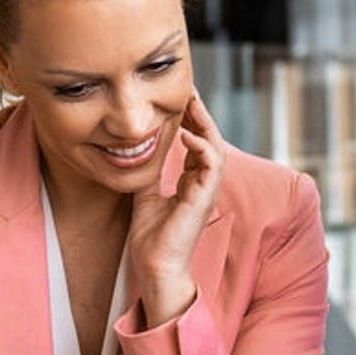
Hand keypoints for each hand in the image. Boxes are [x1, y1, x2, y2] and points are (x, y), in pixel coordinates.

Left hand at [129, 91, 225, 327]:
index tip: (178, 98)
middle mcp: (203, 183)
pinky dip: (201, 146)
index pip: (196, 142)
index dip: (190, 119)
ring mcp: (206, 190)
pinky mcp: (205, 197)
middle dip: (200, 113)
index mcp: (191, 182)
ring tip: (192, 102)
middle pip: (209, 138)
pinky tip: (185, 133)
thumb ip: (149, 172)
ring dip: (205, 123)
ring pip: (216, 147)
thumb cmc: (152, 238)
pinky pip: (211, 164)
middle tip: (188, 88)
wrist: (155, 266)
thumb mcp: (145, 194)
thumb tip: (139, 149)